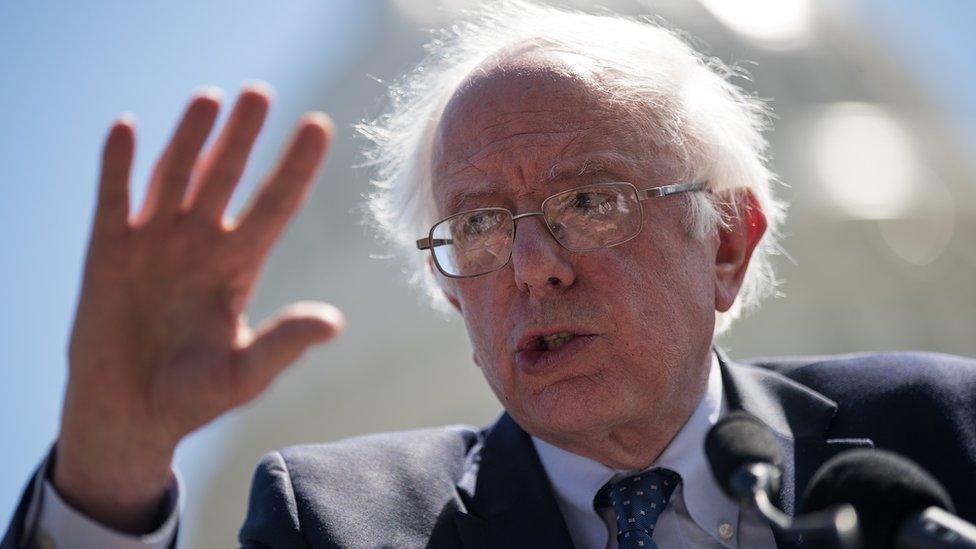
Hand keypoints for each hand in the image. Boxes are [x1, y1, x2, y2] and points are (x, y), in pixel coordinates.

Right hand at [53, 84, 344, 532]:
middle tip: (260, 93)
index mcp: (239, 266)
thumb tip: (334, 322)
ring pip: (174, 175)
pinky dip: (116, 165)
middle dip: (243, 136)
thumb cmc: (191, 399)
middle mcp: (200, 243)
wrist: (126, 416)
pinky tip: (126, 128)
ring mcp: (154, 242)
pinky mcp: (107, 252)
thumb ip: (282, 343)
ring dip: (189, 137)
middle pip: (227, 177)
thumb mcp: (244, 375)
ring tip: (208, 98)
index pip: (276, 204)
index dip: (297, 165)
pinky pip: (113, 199)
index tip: (320, 124)